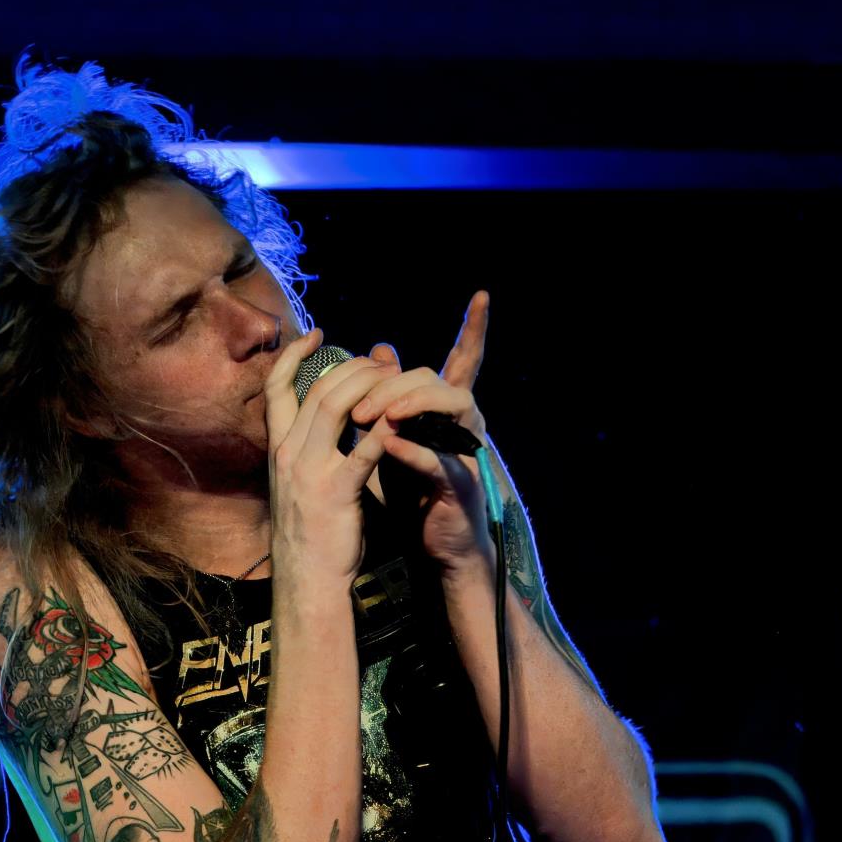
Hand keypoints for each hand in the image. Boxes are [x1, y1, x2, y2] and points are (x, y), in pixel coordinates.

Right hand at [263, 327, 404, 587]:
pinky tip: (406, 419)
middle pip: (317, 389)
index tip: (316, 334)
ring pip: (336, 406)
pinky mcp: (336, 491)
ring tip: (394, 382)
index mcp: (277, 449)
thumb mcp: (298, 484)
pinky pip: (364, 447)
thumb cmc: (309, 535)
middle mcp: (288, 453)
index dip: (293, 355)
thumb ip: (307, 450)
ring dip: (370, 387)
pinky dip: (387, 427)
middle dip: (352, 368)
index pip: (276, 388)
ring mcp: (309, 470)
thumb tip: (323, 422)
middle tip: (379, 362)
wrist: (306, 580)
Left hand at [347, 292, 497, 580]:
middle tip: (359, 406)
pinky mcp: (460, 486)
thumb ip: (389, 395)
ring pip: (452, 408)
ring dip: (412, 406)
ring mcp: (465, 453)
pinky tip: (389, 445)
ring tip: (378, 418)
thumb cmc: (416, 490)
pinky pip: (440, 461)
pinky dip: (414, 451)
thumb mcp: (396, 435)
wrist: (436, 546)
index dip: (476, 329)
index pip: (463, 362)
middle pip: (439, 380)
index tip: (482, 296)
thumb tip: (382, 348)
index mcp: (447, 413)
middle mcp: (463, 425)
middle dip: (397, 383)